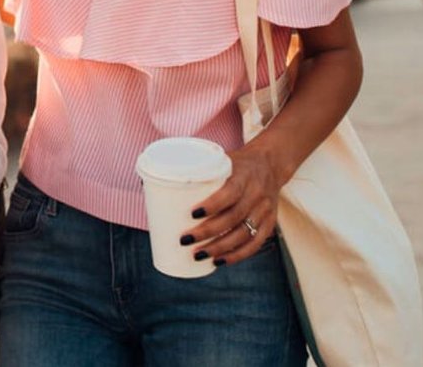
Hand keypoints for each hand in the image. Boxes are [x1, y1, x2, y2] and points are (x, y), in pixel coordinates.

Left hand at [183, 145, 284, 266]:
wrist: (270, 163)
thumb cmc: (235, 164)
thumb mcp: (220, 161)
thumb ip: (196, 173)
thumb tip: (152, 184)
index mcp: (243, 176)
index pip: (230, 193)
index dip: (212, 205)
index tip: (191, 214)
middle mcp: (257, 193)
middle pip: (234, 217)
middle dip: (208, 232)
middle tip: (185, 240)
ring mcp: (265, 210)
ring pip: (244, 234)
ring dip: (220, 248)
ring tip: (198, 254)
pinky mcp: (270, 222)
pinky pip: (255, 243)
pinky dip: (238, 255)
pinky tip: (220, 261)